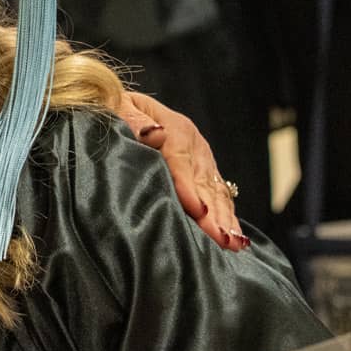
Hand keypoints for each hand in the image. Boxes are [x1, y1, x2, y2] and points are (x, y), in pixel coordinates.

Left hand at [114, 91, 247, 250]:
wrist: (124, 105)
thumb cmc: (115, 110)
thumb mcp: (118, 108)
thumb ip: (133, 120)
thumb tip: (153, 134)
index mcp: (173, 127)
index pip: (181, 161)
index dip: (189, 187)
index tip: (197, 211)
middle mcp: (193, 145)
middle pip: (204, 182)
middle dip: (214, 213)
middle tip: (221, 240)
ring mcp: (202, 160)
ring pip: (216, 192)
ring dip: (226, 219)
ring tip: (234, 245)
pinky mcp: (205, 172)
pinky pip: (219, 195)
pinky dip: (227, 217)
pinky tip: (235, 238)